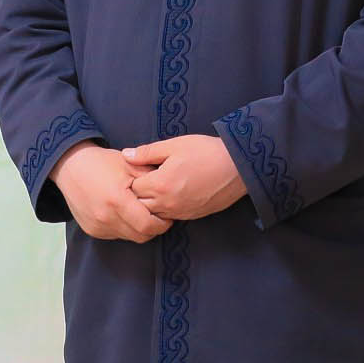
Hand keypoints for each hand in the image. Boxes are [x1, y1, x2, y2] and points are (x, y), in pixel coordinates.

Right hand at [51, 143, 169, 242]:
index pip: (148, 226)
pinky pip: (116, 235)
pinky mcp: (92, 230)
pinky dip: (124, 227)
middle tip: (158, 215)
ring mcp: (97, 226)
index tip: (167, 215)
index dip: (162, 224)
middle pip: (140, 236)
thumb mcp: (130, 165)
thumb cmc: (102, 162)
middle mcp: (106, 217)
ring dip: (138, 228)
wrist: (71, 166)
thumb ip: (151, 180)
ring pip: (129, 237)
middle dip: (153, 228)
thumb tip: (171, 192)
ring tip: (140, 212)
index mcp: (117, 200)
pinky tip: (124, 213)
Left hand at [127, 135, 248, 221]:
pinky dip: (164, 208)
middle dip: (137, 193)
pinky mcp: (191, 216)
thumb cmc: (206, 152)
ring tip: (157, 185)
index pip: (131, 188)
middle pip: (139, 205)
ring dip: (150, 202)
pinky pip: (169, 217)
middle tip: (144, 178)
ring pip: (153, 214)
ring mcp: (179, 212)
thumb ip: (147, 152)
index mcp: (160, 185)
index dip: (131, 178)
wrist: (237, 167)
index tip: (137, 169)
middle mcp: (167, 204)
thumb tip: (126, 155)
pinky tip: (171, 193)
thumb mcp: (174, 145)